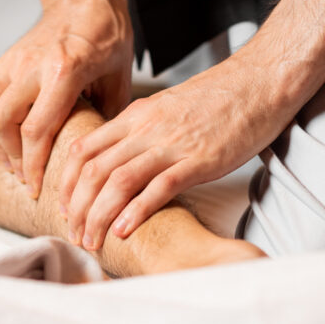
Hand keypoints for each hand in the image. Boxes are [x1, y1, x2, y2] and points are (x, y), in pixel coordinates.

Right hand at [0, 0, 131, 196]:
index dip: (32, 166)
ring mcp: (10, 62)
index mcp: (64, 71)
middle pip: (1, 123)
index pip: (36, 129)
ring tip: (11, 159)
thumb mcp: (119, 78)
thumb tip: (98, 158)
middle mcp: (30, 66)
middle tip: (25, 175)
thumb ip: (106, 117)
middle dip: (11, 158)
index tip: (35, 189)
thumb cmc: (107, 37)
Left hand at [59, 59, 288, 249]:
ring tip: (93, 240)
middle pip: (93, 170)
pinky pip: (158, 188)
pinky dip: (136, 212)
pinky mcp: (199, 160)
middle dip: (77, 208)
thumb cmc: (218, 100)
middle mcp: (145, 129)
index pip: (83, 150)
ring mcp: (171, 144)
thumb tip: (121, 160)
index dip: (67, 184)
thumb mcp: (166, 109)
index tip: (65, 209)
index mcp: (134, 117)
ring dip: (99, 216)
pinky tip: (124, 231)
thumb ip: (141, 132)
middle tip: (75, 234)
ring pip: (118, 181)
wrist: (259, 82)